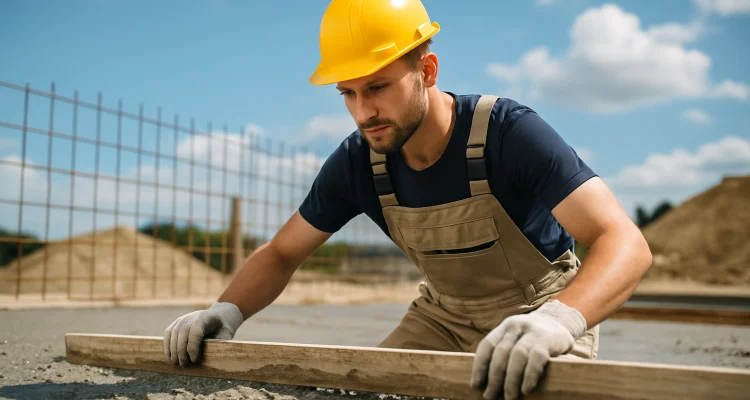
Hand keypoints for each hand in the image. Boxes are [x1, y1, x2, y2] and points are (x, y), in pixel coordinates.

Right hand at [163, 302, 244, 366]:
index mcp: (206, 318)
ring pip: (173, 334)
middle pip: (182, 333)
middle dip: (181, 351)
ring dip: (173, 350)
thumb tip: (214, 357)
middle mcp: (192, 316)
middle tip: (184, 364)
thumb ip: (220, 344)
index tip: (194, 360)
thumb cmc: (222, 330)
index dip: (193, 347)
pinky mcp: (176, 323)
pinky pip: (168, 333)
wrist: (218, 318)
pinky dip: (167, 345)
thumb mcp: (226, 335)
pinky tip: (170, 356)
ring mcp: (182, 319)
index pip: (196, 331)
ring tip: (176, 363)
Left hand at [470, 300, 586, 398]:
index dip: (479, 366)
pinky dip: (529, 375)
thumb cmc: (533, 337)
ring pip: (517, 356)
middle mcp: (517, 326)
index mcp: (505, 327)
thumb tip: (487, 381)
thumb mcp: (516, 338)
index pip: (487, 345)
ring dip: (511, 380)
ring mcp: (533, 331)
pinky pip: (537, 358)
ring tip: (509, 397)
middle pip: (501, 353)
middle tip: (490, 395)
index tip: (475, 385)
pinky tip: (526, 389)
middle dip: (494, 377)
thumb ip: (504, 352)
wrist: (560, 320)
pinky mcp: (549, 339)